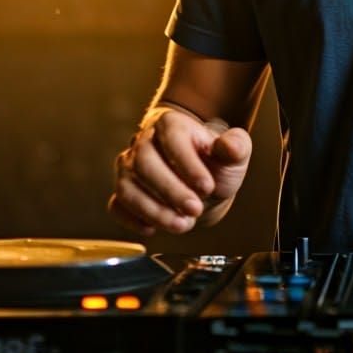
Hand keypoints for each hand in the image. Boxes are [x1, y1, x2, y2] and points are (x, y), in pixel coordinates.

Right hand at [108, 107, 251, 235]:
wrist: (201, 186)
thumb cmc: (216, 165)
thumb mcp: (234, 155)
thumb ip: (236, 147)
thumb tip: (229, 146)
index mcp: (171, 124)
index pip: (172, 140)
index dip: (188, 165)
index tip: (207, 187)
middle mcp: (143, 143)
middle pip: (145, 165)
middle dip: (170, 191)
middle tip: (195, 210)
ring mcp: (128, 168)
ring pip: (128, 188)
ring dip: (153, 211)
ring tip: (182, 224)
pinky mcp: (122, 193)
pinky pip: (117, 206)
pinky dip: (133, 220)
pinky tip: (154, 229)